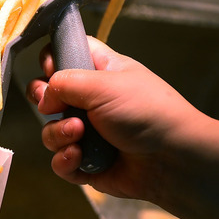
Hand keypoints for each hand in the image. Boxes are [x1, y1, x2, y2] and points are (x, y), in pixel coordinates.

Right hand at [26, 36, 206, 200]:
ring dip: (58, 134)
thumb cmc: (147, 112)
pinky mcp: (87, 163)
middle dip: (45, 102)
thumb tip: (44, 99)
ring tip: (79, 136)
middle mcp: (91, 102)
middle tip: (53, 107)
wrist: (174, 160)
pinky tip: (78, 157)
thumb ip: (64, 82)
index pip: (66, 55)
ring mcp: (88, 134)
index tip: (50, 69)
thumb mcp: (104, 84)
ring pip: (51, 131)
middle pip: (48, 95)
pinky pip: (60, 162)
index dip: (52, 60)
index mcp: (100, 72)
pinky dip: (64, 161)